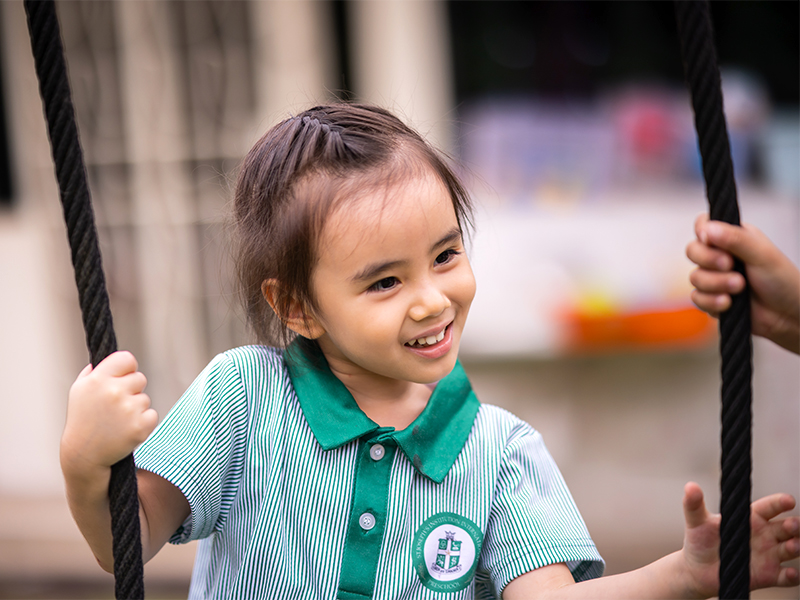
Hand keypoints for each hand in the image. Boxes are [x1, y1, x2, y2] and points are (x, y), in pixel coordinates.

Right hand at [61, 351, 157, 476]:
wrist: (84, 455)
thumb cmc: (82, 421)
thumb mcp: (79, 392)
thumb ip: (92, 373)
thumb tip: (102, 361)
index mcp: (98, 380)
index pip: (127, 358)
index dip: (127, 368)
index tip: (122, 378)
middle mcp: (113, 392)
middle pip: (140, 378)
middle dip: (132, 390)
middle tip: (115, 406)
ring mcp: (128, 409)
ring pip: (145, 398)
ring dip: (136, 408)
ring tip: (117, 421)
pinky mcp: (140, 426)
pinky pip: (152, 414)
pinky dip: (143, 422)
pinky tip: (126, 429)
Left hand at [681, 482, 799, 596]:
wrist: (697, 570)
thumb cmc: (699, 541)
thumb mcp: (696, 521)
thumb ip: (694, 504)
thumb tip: (690, 487)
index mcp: (750, 518)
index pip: (769, 507)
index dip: (779, 503)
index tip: (789, 500)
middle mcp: (764, 535)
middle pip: (786, 527)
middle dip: (794, 525)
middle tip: (792, 525)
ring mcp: (768, 555)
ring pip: (791, 548)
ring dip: (796, 546)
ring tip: (793, 546)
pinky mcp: (768, 575)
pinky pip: (786, 576)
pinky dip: (792, 576)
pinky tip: (791, 573)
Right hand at [686, 214, 799, 353]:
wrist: (788, 315)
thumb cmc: (782, 280)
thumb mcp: (762, 254)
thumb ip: (735, 238)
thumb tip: (706, 228)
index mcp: (732, 238)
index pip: (704, 225)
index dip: (702, 231)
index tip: (710, 239)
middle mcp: (719, 256)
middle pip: (692, 250)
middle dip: (708, 260)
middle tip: (730, 264)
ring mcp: (714, 278)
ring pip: (694, 277)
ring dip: (716, 283)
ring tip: (740, 287)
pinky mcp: (711, 299)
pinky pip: (697, 298)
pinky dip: (712, 301)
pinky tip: (729, 303)